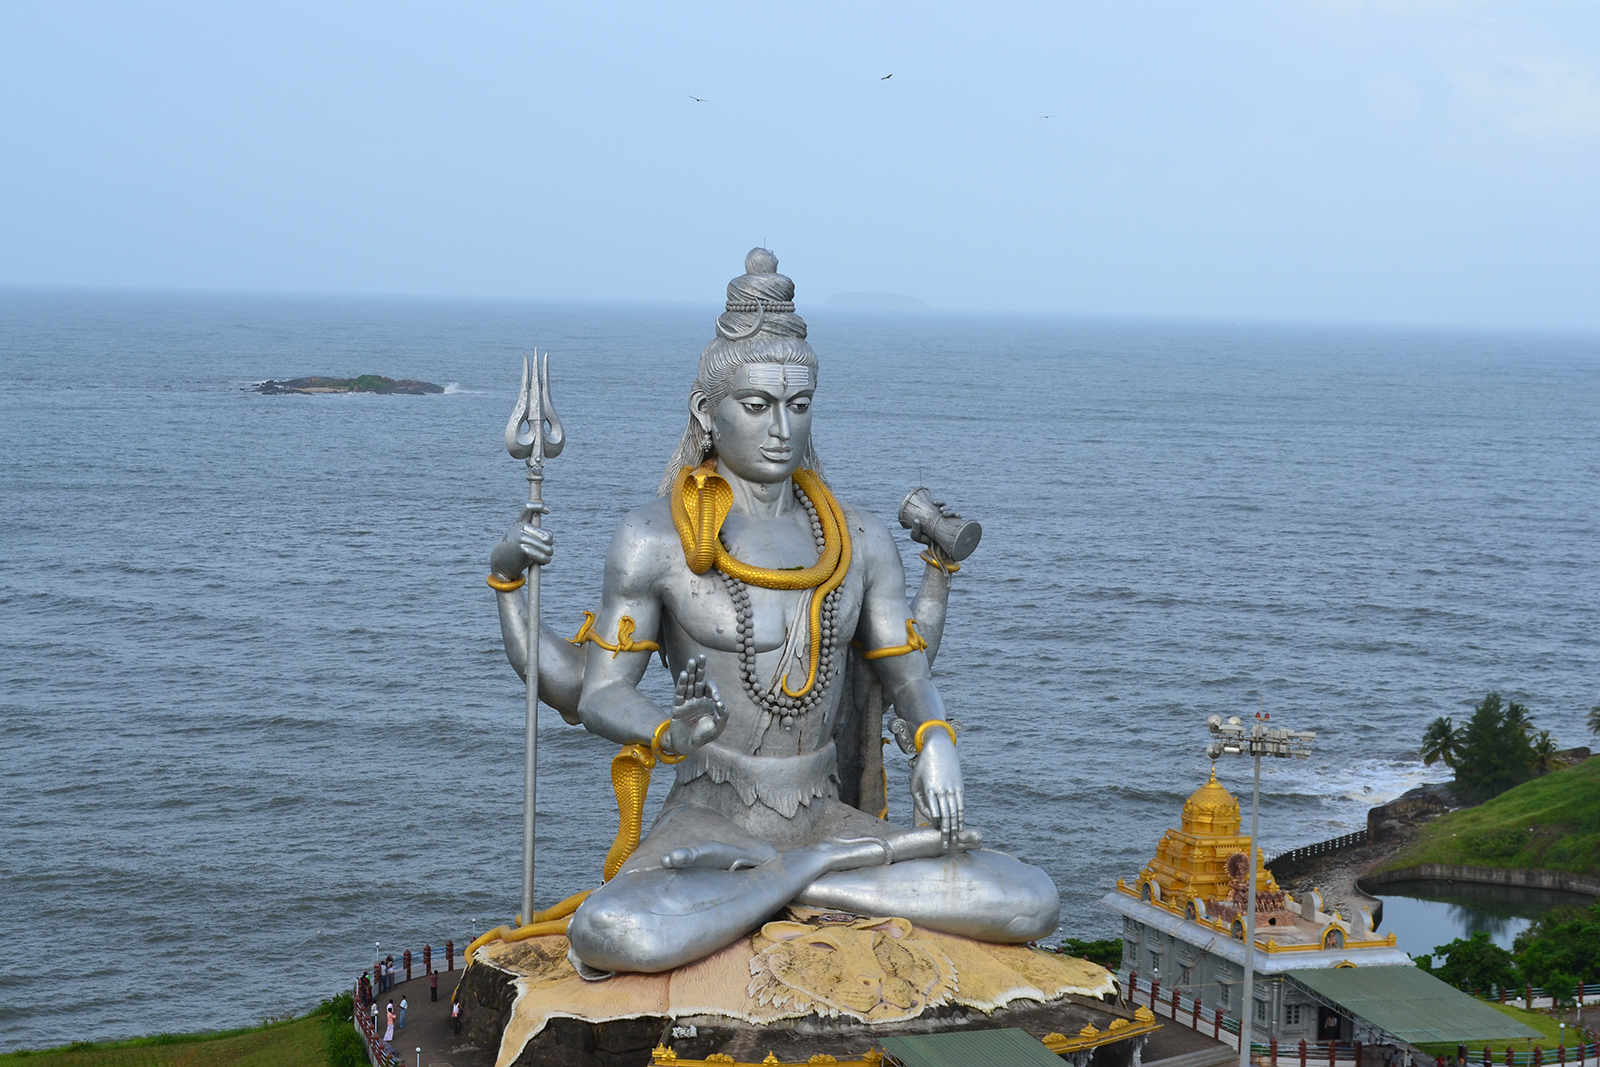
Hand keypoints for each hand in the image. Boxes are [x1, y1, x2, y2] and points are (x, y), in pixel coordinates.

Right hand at [489, 502, 552, 580]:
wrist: (500, 563)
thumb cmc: (515, 551)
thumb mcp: (522, 538)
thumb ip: (535, 534)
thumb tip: (549, 537)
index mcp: (520, 523)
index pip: (528, 507)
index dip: (539, 506)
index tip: (548, 511)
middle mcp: (520, 528)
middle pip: (547, 535)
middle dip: (549, 544)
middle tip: (547, 549)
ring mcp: (521, 537)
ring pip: (547, 547)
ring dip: (548, 554)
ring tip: (545, 557)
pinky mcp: (523, 549)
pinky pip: (542, 555)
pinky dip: (545, 560)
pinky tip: (542, 562)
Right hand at [664, 655, 726, 755]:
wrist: (688, 746)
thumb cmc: (704, 736)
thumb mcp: (718, 727)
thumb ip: (723, 715)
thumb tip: (721, 703)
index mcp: (707, 701)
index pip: (709, 688)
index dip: (713, 690)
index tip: (716, 700)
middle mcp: (697, 698)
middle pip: (698, 680)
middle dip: (700, 669)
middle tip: (701, 656)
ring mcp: (687, 702)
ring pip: (688, 684)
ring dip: (690, 673)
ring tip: (692, 661)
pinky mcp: (678, 707)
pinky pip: (680, 693)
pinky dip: (681, 684)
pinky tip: (683, 675)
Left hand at [905, 499, 958, 546]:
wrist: (935, 551)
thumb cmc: (926, 540)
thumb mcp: (917, 536)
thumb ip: (915, 529)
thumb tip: (916, 520)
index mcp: (934, 515)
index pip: (937, 506)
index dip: (937, 502)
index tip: (934, 502)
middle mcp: (942, 517)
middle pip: (944, 507)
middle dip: (943, 505)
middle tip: (940, 508)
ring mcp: (949, 522)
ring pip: (951, 513)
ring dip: (949, 511)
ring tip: (944, 514)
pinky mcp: (955, 528)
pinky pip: (959, 520)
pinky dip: (958, 516)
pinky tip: (956, 515)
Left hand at [909, 730, 964, 850]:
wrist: (939, 748)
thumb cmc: (923, 767)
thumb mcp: (914, 782)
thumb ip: (918, 800)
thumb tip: (927, 816)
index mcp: (930, 789)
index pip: (934, 812)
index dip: (935, 824)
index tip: (936, 832)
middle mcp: (942, 790)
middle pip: (946, 815)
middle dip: (946, 831)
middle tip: (945, 845)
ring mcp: (952, 788)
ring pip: (955, 812)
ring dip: (955, 827)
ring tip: (954, 839)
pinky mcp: (959, 787)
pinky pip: (961, 805)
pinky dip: (961, 817)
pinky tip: (960, 826)